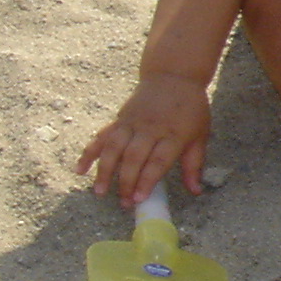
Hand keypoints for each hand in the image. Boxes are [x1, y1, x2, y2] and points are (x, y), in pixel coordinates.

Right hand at [77, 73, 210, 205]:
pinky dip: (89, 153)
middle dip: (126, 182)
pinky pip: (101, 137)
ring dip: (105, 171)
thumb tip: (196, 191)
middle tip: (123, 203)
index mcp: (173, 134)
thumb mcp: (200, 134)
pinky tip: (80, 169)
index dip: (147, 180)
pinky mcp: (119, 120)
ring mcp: (131, 123)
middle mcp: (150, 129)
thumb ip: (194, 164)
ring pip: (114, 148)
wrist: (173, 76)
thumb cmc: (190, 109)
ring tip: (99, 191)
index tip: (139, 198)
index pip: (158, 161)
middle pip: (134, 157)